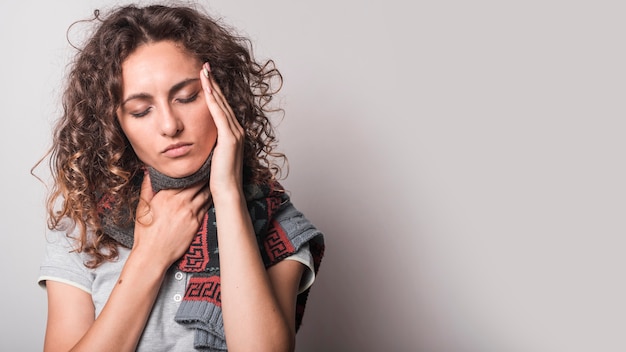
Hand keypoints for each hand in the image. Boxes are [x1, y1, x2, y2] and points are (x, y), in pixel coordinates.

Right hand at [132, 171, 210, 268]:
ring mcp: (190, 212)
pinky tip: (215, 194)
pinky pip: (207, 206)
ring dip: (211, 185)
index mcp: (166, 195)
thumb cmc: (146, 233)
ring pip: (206, 193)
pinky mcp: (197, 222)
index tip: (199, 161)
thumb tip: (149, 171)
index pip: (184, 176)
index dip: (193, 168)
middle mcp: (180, 202)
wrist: (153, 255)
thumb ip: (147, 187)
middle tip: (212, 165)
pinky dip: (211, 198)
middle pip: (198, 182)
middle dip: (205, 174)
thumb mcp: (142, 207)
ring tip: (217, 177)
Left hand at [200, 62, 244, 200]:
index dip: (215, 91)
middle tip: (205, 65)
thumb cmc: (218, 178)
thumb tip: (197, 136)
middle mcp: (237, 130)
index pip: (222, 107)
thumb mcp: (213, 155)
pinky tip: (206, 88)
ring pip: (221, 104)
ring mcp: (235, 133)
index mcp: (233, 133)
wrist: (227, 191)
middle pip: (223, 101)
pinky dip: (213, 100)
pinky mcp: (230, 138)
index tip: (206, 77)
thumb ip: (210, 143)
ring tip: (204, 71)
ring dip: (213, 86)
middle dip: (214, 82)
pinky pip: (219, 115)